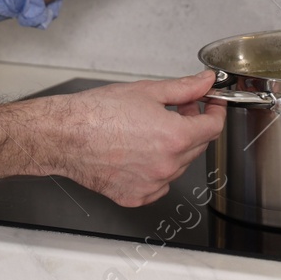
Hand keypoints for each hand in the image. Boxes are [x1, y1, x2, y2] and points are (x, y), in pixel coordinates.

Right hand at [51, 71, 224, 206]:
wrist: (65, 136)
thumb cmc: (97, 113)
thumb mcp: (146, 91)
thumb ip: (184, 88)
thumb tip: (205, 82)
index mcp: (174, 137)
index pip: (213, 127)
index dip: (215, 111)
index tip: (211, 104)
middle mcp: (167, 165)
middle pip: (197, 146)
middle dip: (192, 126)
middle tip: (178, 110)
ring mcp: (152, 184)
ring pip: (178, 165)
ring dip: (174, 148)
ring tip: (151, 130)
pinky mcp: (136, 196)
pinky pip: (158, 184)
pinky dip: (156, 170)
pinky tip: (140, 152)